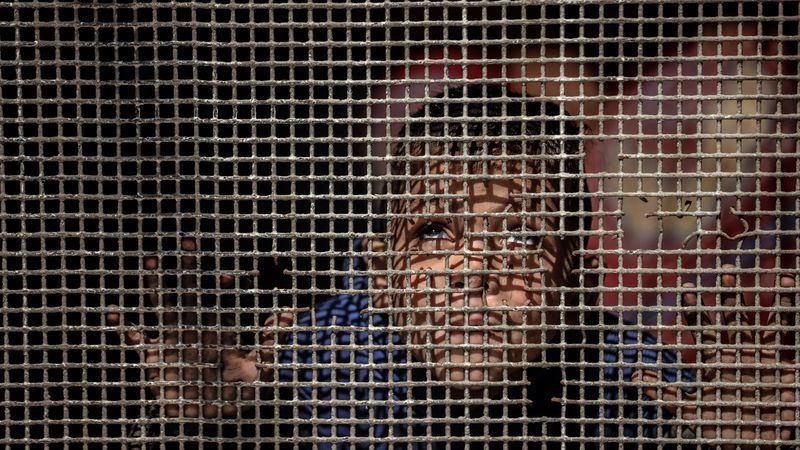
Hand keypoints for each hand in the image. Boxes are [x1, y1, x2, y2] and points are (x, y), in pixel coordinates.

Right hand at [106, 238, 291, 417]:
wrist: (209, 419)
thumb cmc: (237, 393)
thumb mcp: (260, 370)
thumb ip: (270, 344)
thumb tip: (288, 316)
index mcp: (220, 328)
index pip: (222, 300)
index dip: (224, 286)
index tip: (226, 275)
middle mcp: (196, 326)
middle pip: (191, 291)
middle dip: (188, 268)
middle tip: (188, 242)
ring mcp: (173, 338)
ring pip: (162, 304)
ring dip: (155, 284)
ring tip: (149, 261)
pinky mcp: (153, 356)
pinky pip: (134, 337)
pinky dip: (121, 325)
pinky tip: (111, 311)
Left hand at [637, 265, 796, 447]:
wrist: (755, 445)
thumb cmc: (722, 430)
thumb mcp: (691, 412)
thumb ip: (666, 393)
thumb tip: (634, 377)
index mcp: (715, 360)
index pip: (703, 328)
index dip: (694, 309)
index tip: (687, 290)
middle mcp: (738, 352)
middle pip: (732, 318)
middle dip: (729, 296)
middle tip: (725, 271)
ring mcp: (763, 356)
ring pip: (762, 322)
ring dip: (765, 300)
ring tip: (766, 277)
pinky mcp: (786, 365)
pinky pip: (789, 335)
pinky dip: (790, 312)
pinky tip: (789, 288)